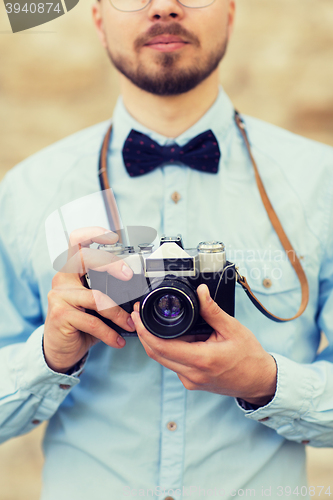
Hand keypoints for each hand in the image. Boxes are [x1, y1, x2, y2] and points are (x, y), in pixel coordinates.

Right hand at [44, 227, 134, 373]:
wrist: (60, 349)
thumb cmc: (80, 324)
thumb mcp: (94, 305)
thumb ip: (108, 293)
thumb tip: (138, 292)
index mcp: (71, 271)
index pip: (77, 242)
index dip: (93, 233)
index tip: (113, 237)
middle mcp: (62, 279)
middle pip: (85, 258)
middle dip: (111, 263)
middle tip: (128, 275)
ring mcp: (59, 296)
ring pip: (96, 297)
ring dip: (118, 313)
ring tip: (129, 324)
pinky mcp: (61, 315)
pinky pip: (93, 322)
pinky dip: (110, 333)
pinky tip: (118, 340)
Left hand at [131, 284, 276, 404]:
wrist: (259, 381)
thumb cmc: (249, 357)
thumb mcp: (232, 328)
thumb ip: (212, 310)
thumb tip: (201, 291)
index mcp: (201, 359)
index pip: (161, 347)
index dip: (144, 331)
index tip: (137, 316)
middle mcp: (191, 374)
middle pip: (156, 354)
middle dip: (144, 333)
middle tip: (140, 315)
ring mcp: (190, 381)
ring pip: (163, 359)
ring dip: (157, 341)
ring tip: (163, 322)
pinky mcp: (191, 382)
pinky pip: (173, 364)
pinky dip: (170, 349)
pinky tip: (181, 337)